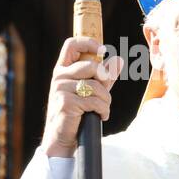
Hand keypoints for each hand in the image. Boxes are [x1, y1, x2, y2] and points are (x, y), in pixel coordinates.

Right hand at [41, 37, 124, 157]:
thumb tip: (118, 60)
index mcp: (64, 69)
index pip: (72, 44)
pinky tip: (99, 116)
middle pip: (92, 67)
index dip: (88, 43)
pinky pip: (95, 101)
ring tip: (101, 109)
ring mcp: (60, 88)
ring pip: (96, 86)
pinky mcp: (66, 102)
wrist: (64, 136)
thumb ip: (105, 76)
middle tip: (104, 95)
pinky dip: (103, 110)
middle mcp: (59, 76)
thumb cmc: (79, 112)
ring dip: (105, 100)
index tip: (103, 51)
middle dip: (105, 82)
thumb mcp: (93, 90)